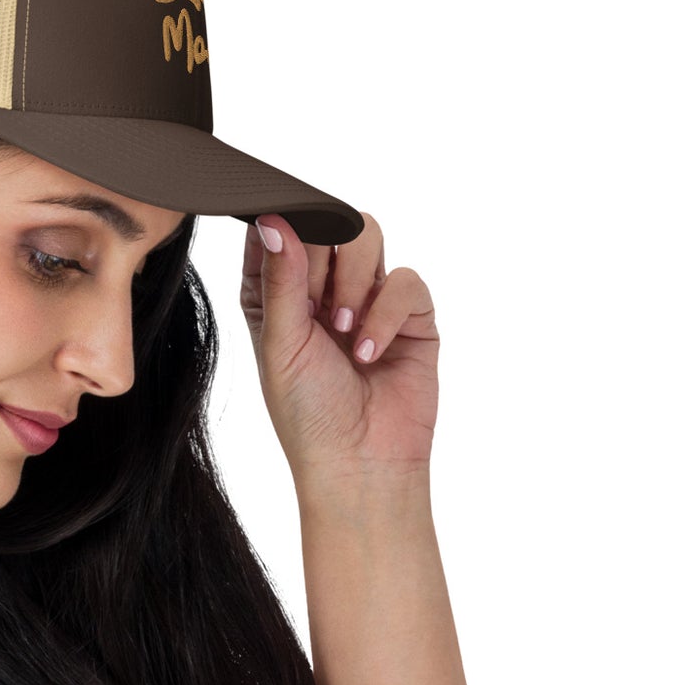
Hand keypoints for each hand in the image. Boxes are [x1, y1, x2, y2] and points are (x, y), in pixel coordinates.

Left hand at [239, 211, 438, 481]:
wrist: (359, 464)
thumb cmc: (308, 415)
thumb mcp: (281, 344)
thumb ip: (281, 280)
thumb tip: (273, 220)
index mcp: (278, 296)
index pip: (278, 233)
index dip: (281, 224)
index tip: (279, 227)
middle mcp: (322, 292)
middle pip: (327, 223)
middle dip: (322, 254)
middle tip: (317, 303)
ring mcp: (369, 299)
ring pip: (367, 236)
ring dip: (353, 278)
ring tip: (343, 329)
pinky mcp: (410, 317)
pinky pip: (406, 280)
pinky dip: (387, 313)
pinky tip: (368, 353)